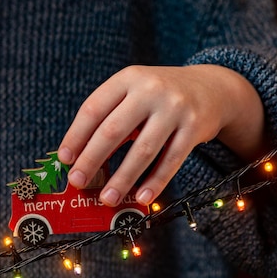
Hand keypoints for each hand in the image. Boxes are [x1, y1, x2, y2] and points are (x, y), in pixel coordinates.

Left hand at [58, 64, 264, 205]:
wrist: (212, 88)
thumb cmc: (158, 98)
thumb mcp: (132, 94)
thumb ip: (109, 118)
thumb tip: (80, 159)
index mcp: (127, 79)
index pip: (93, 109)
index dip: (76, 136)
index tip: (64, 159)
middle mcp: (150, 90)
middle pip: (113, 130)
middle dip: (92, 160)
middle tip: (78, 182)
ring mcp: (175, 108)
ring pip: (143, 150)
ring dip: (122, 179)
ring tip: (107, 198)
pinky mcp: (195, 127)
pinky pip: (171, 160)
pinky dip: (155, 182)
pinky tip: (141, 198)